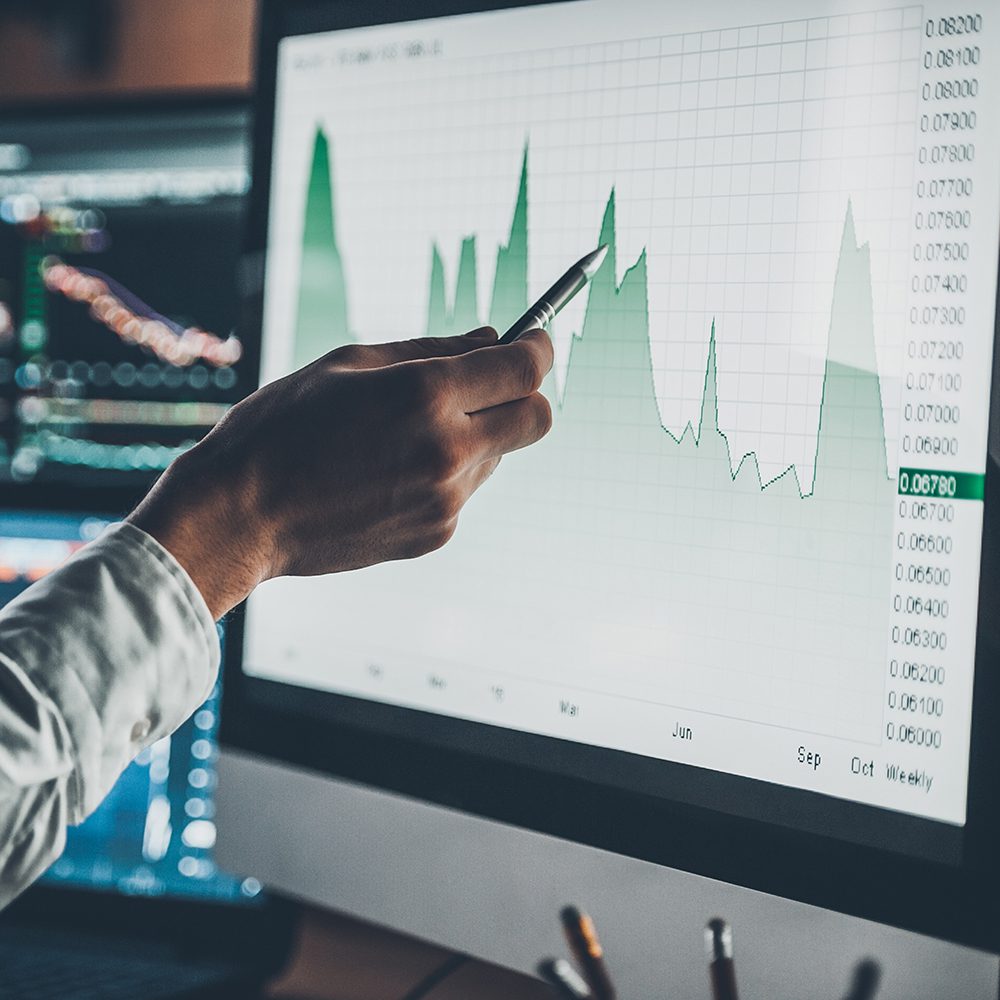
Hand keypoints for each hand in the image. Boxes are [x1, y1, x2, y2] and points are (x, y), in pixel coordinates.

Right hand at [128, 327, 552, 618]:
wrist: (241, 515)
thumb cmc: (282, 426)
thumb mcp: (350, 364)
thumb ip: (433, 349)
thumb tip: (493, 338)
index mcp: (425, 394)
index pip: (524, 368)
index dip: (536, 348)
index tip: (532, 341)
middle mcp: (448, 449)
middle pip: (536, 419)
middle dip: (525, 395)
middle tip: (490, 385)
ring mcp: (446, 499)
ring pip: (498, 456)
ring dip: (476, 436)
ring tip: (404, 436)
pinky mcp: (437, 534)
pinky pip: (464, 492)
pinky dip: (445, 475)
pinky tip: (390, 473)